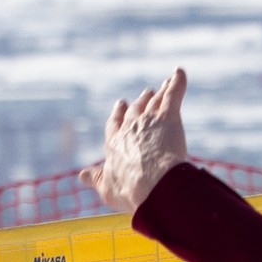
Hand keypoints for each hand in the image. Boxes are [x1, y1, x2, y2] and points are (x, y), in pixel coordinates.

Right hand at [82, 67, 189, 214]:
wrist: (151, 182)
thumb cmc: (130, 189)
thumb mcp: (107, 188)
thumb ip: (96, 179)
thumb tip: (82, 176)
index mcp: (114, 143)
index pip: (115, 124)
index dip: (119, 115)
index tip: (121, 105)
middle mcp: (130, 127)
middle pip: (135, 110)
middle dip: (140, 101)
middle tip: (145, 93)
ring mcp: (149, 120)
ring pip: (154, 102)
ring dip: (159, 92)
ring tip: (163, 85)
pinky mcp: (169, 117)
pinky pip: (173, 94)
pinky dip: (177, 82)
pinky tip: (179, 72)